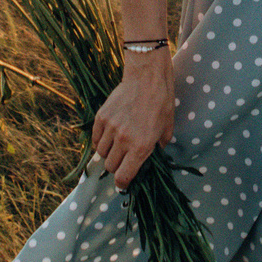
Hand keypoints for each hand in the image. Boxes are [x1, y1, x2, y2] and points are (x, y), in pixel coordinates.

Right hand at [91, 50, 175, 188]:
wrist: (147, 77)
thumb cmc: (161, 103)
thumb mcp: (166, 129)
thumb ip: (158, 148)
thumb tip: (152, 157)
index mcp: (141, 147)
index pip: (123, 177)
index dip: (122, 184)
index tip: (123, 183)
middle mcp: (123, 140)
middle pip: (110, 167)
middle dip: (117, 167)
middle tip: (124, 160)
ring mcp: (110, 128)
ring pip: (101, 153)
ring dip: (108, 154)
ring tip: (117, 146)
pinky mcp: (101, 117)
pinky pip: (95, 138)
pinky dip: (99, 141)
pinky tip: (108, 137)